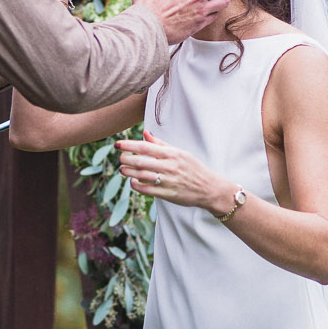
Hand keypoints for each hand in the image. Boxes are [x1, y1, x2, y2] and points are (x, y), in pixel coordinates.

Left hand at [117, 130, 234, 212]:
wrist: (209, 188)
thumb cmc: (194, 168)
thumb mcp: (180, 152)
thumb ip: (160, 144)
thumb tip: (145, 133)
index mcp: (172, 154)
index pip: (146, 147)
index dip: (129, 145)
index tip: (118, 144)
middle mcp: (170, 166)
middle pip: (141, 161)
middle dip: (126, 159)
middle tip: (120, 157)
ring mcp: (169, 181)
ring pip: (142, 175)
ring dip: (129, 172)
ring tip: (122, 169)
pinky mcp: (168, 194)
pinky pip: (147, 190)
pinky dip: (137, 185)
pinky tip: (132, 182)